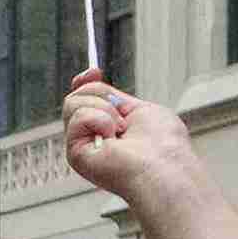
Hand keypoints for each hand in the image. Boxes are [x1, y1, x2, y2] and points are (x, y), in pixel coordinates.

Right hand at [59, 74, 196, 211]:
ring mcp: (82, 146)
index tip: (94, 72)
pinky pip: (78, 117)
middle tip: (121, 114)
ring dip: (104, 110)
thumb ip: (115, 98)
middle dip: (99, 93)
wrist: (165, 167)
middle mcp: (92, 138)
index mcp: (109, 129)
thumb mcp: (140, 108)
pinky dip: (100, 120)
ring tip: (120, 130)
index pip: (84, 100)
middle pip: (75, 97)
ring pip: (72, 104)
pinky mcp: (74, 154)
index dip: (85, 82)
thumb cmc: (163, 145)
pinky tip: (112, 138)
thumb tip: (93, 82)